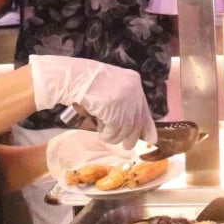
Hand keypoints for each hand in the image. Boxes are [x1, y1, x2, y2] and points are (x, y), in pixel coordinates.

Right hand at [28, 56, 155, 148]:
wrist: (71, 78)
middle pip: (136, 123)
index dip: (148, 127)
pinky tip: (100, 132)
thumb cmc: (86, 83)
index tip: (151, 141)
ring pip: (125, 129)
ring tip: (104, 133)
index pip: (145, 109)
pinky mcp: (113, 108)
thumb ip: (124, 103)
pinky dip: (107, 135)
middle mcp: (132, 89)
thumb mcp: (111, 88)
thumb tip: (137, 128)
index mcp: (133, 80)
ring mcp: (123, 98)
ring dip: (114, 136)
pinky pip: (114, 131)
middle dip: (130, 137)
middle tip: (127, 146)